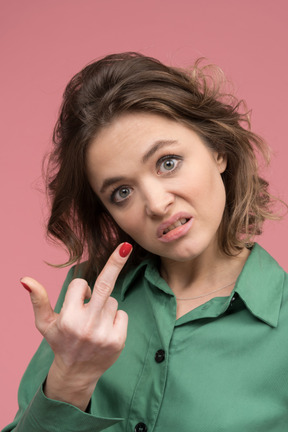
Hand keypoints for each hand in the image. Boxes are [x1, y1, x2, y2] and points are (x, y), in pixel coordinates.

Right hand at [20, 242, 131, 409]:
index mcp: (68, 318)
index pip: (80, 284)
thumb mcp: (44, 323)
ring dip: (105, 306)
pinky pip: (122, 314)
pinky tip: (105, 330)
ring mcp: (104, 333)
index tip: (78, 300)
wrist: (77, 373)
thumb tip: (25, 279)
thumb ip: (38, 299)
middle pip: (105, 285)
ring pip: (113, 301)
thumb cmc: (60, 341)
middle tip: (125, 247)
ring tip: (94, 324)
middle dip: (115, 263)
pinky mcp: (118, 340)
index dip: (80, 289)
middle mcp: (87, 325)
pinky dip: (116, 317)